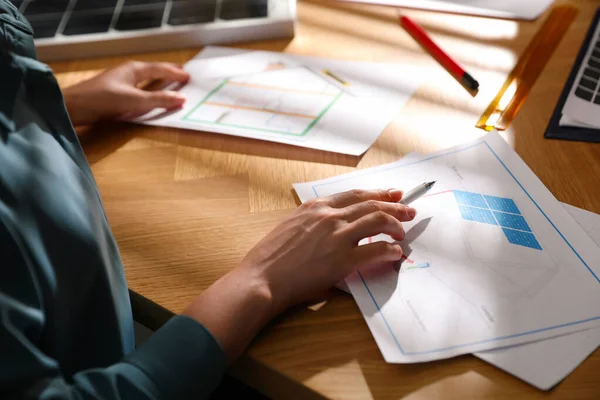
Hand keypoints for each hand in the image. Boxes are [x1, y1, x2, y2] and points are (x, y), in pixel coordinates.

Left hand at [62, 61, 189, 125]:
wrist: (73, 107)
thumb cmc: (104, 100)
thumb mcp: (135, 101)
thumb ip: (159, 100)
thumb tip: (183, 99)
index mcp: (135, 69)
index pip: (161, 69)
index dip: (176, 73)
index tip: (190, 76)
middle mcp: (129, 72)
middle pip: (153, 70)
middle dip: (169, 72)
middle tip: (183, 74)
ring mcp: (121, 81)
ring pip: (146, 79)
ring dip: (159, 81)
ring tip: (170, 84)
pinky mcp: (114, 92)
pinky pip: (139, 88)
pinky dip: (149, 90)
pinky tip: (149, 96)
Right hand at [238, 188, 415, 310]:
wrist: (262, 278)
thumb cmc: (270, 257)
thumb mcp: (291, 227)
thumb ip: (314, 222)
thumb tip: (333, 228)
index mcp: (315, 207)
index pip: (355, 195)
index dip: (378, 193)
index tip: (392, 194)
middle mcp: (329, 216)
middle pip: (371, 204)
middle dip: (395, 206)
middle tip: (408, 209)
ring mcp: (337, 236)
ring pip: (378, 221)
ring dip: (396, 225)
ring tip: (403, 232)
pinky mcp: (343, 260)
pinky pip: (376, 250)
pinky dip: (390, 249)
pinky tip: (396, 252)